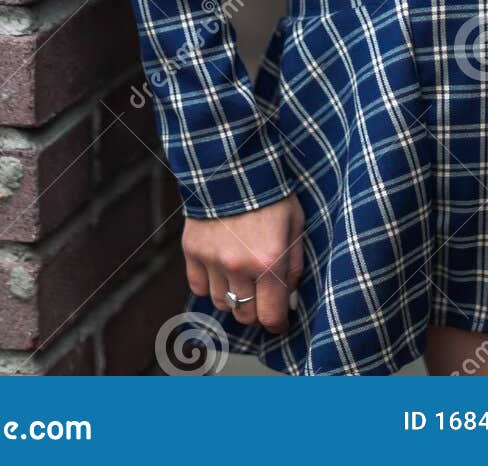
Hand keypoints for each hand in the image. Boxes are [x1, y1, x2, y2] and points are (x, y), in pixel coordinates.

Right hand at [183, 192, 304, 334]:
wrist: (233, 164)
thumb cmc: (272, 193)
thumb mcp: (296, 225)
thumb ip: (293, 266)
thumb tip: (290, 299)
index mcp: (268, 261)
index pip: (270, 316)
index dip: (277, 323)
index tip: (279, 321)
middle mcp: (238, 266)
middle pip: (244, 314)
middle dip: (256, 309)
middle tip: (261, 295)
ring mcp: (212, 259)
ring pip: (222, 302)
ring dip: (233, 296)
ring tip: (241, 275)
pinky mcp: (192, 250)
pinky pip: (199, 286)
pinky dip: (210, 283)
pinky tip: (220, 267)